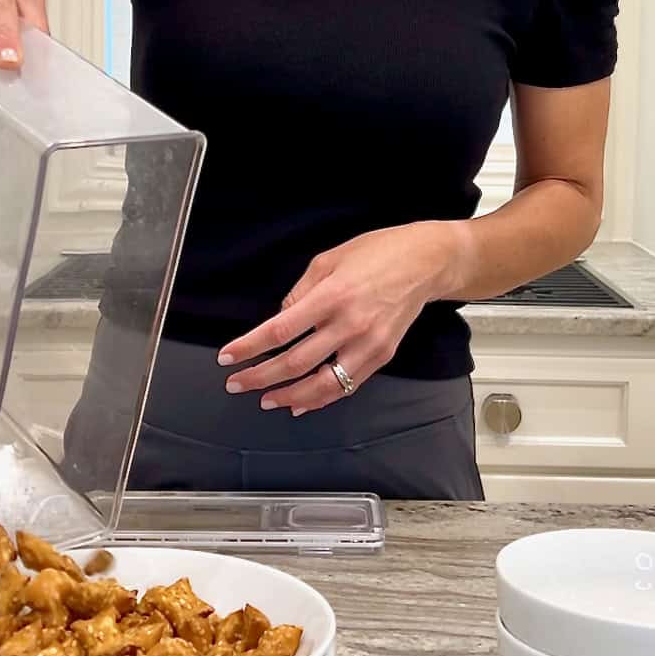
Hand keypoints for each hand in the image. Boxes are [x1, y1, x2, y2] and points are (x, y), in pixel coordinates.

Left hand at [218, 222, 457, 415]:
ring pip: (321, 384)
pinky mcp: (382, 356)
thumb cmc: (377, 253)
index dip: (250, 347)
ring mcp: (368, 344)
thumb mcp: (328, 259)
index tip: (228, 357)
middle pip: (296, 362)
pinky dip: (321, 399)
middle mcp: (350, 324)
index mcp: (332, 295)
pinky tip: (300, 402)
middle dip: (260, 377)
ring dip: (288, 396)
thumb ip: (300, 293)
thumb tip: (280, 320)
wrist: (425, 263)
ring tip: (265, 399)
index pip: (281, 330)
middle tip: (236, 383)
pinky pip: (346, 386)